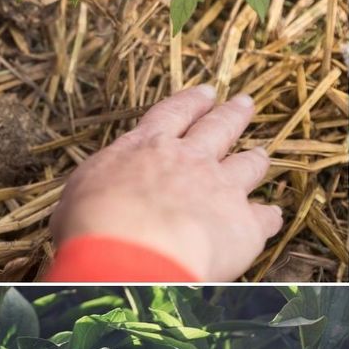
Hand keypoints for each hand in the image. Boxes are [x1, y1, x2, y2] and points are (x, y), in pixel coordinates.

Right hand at [49, 84, 282, 281]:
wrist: (129, 255)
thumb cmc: (91, 225)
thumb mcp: (77, 196)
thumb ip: (94, 190)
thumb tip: (79, 204)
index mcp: (146, 146)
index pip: (173, 113)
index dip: (191, 102)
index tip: (205, 92)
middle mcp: (188, 158)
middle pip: (218, 128)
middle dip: (232, 114)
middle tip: (244, 103)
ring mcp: (220, 188)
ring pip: (248, 165)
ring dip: (255, 158)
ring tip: (261, 153)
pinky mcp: (244, 224)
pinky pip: (266, 216)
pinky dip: (269, 215)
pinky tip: (271, 215)